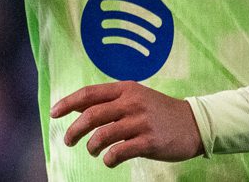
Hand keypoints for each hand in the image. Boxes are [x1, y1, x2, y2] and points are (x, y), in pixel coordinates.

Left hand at [50, 81, 203, 167]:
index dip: (68, 103)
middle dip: (74, 130)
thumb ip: (112, 101)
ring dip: (91, 146)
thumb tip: (80, 108)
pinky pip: (119, 152)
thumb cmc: (160, 111)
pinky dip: (109, 159)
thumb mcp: (137, 97)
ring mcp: (141, 122)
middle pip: (91, 115)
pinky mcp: (149, 142)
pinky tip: (109, 160)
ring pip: (102, 135)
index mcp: (126, 89)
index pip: (89, 93)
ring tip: (92, 151)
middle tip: (68, 141)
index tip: (53, 113)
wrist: (194, 123)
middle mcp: (132, 103)